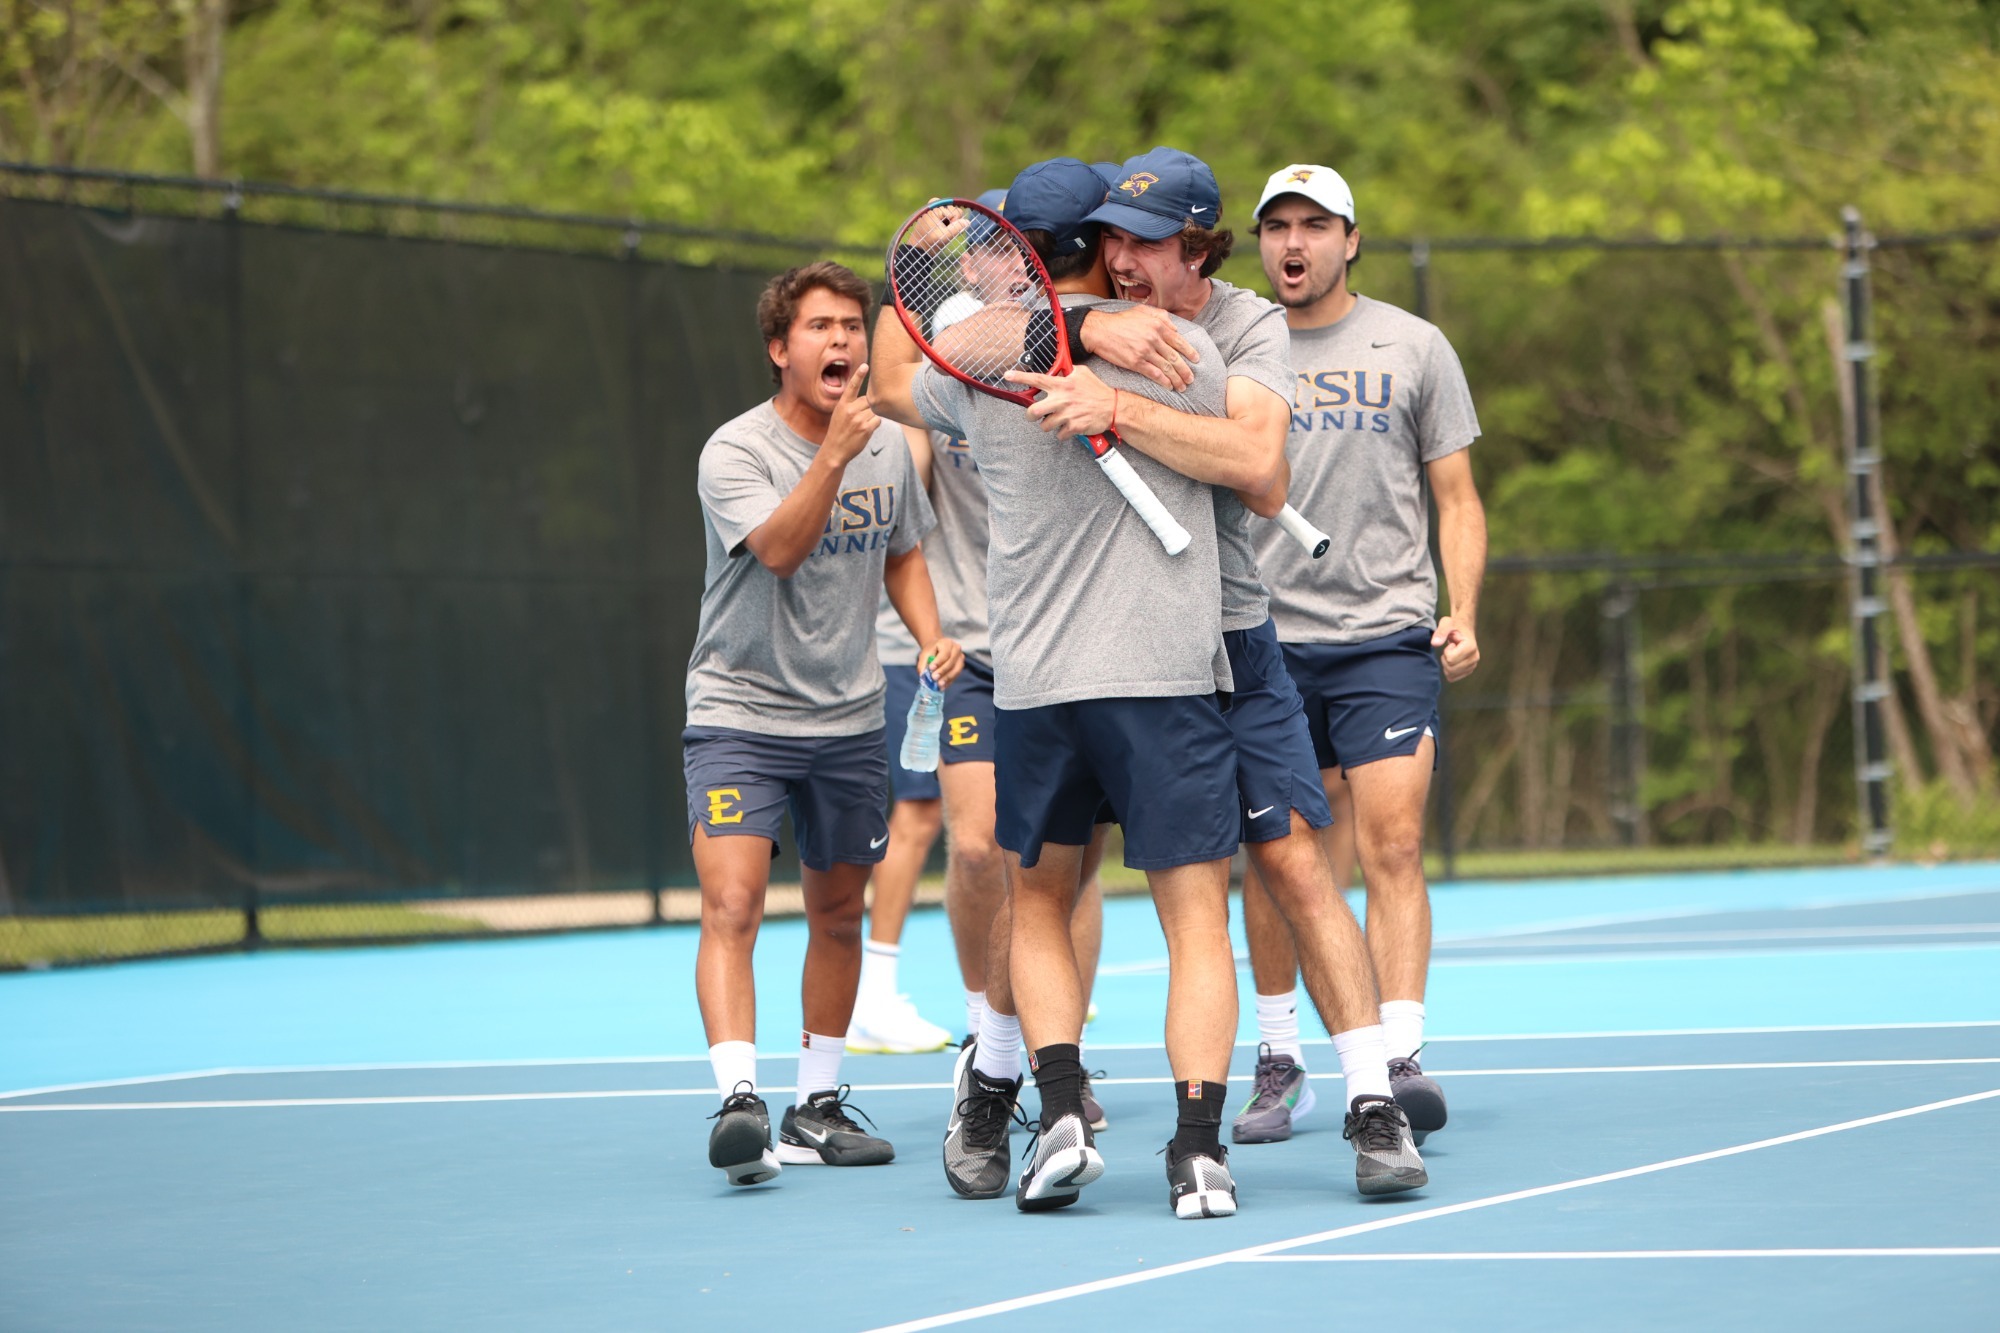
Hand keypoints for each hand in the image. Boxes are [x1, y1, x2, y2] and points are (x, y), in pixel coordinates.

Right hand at [822, 361, 878, 463]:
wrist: (835, 450)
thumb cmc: (838, 431)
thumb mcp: (839, 414)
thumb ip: (851, 405)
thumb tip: (869, 399)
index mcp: (842, 405)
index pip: (852, 387)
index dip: (859, 376)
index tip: (865, 366)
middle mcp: (850, 410)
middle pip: (868, 401)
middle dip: (867, 408)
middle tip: (858, 419)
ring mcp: (858, 419)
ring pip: (874, 411)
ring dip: (871, 417)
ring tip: (860, 426)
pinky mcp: (866, 429)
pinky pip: (878, 420)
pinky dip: (875, 424)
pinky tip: (866, 430)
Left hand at [904, 204, 966, 252]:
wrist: (918, 249)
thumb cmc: (930, 243)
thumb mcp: (945, 237)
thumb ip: (957, 228)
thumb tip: (967, 222)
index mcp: (935, 209)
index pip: (956, 211)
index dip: (956, 222)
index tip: (948, 231)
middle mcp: (933, 206)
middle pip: (954, 210)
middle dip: (953, 221)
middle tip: (946, 231)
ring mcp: (933, 209)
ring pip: (951, 212)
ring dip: (950, 221)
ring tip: (944, 231)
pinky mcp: (932, 213)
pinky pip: (945, 214)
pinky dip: (947, 220)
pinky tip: (943, 228)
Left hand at [920, 638, 965, 687]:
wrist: (938, 649)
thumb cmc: (931, 651)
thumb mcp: (924, 654)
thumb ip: (923, 664)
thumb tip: (923, 675)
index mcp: (947, 643)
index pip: (944, 653)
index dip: (938, 662)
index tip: (931, 668)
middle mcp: (956, 649)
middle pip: (951, 661)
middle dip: (942, 671)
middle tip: (934, 678)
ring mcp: (960, 657)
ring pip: (956, 669)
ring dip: (947, 678)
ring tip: (939, 685)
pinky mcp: (961, 665)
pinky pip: (956, 675)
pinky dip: (949, 681)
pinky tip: (943, 686)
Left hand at [1004, 365, 1115, 437]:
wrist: (1113, 407)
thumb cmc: (1097, 390)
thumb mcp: (1082, 373)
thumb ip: (1067, 372)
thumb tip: (1059, 369)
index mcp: (1062, 385)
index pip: (1037, 379)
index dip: (1020, 377)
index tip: (1007, 375)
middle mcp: (1061, 399)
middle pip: (1033, 411)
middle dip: (1030, 415)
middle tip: (1034, 415)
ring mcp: (1067, 415)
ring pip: (1045, 426)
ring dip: (1049, 425)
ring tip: (1058, 420)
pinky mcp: (1073, 427)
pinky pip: (1059, 435)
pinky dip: (1063, 433)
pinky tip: (1070, 427)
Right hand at [1078, 305, 1199, 390]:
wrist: (1099, 330)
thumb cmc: (1120, 320)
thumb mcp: (1142, 310)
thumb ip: (1161, 316)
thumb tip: (1175, 327)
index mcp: (1158, 325)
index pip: (1179, 341)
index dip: (1190, 352)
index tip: (1196, 360)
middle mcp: (1154, 338)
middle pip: (1175, 357)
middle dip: (1185, 370)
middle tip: (1191, 379)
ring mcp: (1145, 351)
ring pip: (1167, 367)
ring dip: (1177, 379)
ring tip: (1182, 386)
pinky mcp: (1136, 362)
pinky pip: (1154, 374)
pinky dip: (1164, 381)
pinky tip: (1169, 386)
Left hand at [1433, 616, 1479, 681]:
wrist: (1463, 629)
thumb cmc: (1455, 626)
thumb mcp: (1446, 623)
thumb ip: (1441, 632)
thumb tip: (1435, 643)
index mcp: (1470, 647)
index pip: (1451, 659)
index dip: (1446, 651)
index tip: (1451, 644)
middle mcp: (1474, 657)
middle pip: (1451, 668)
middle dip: (1445, 659)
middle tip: (1449, 649)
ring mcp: (1473, 665)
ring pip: (1451, 674)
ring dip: (1446, 665)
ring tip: (1451, 654)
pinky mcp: (1469, 670)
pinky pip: (1453, 678)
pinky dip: (1449, 670)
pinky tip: (1452, 660)